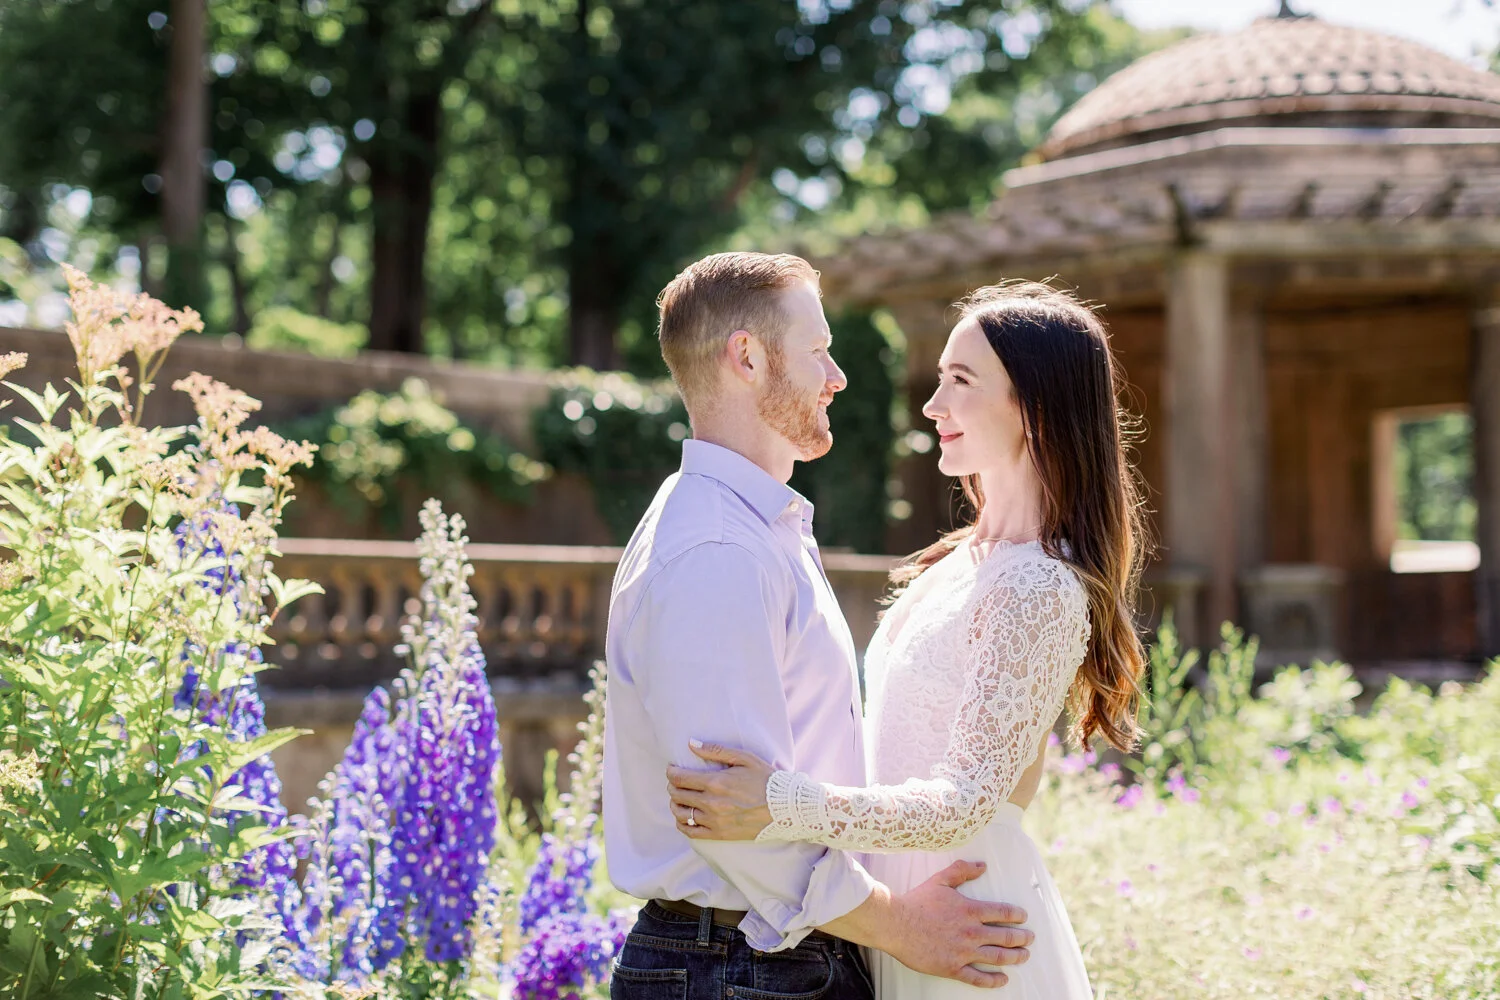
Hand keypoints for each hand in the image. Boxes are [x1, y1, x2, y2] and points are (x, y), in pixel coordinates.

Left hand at [666, 741, 774, 840]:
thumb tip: (692, 744)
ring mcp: (714, 821)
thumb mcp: (744, 758)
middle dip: (673, 786)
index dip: (671, 772)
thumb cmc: (766, 779)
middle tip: (677, 781)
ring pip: (680, 813)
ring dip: (675, 804)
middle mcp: (712, 803)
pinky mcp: (720, 834)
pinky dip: (682, 824)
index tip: (673, 769)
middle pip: (677, 794)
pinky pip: (691, 832)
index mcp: (716, 782)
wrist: (785, 807)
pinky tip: (685, 817)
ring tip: (680, 798)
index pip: (679, 778)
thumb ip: (716, 751)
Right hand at [886, 861, 1032, 987]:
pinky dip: (993, 980)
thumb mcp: (940, 880)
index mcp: (970, 910)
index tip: (1024, 918)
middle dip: (1022, 938)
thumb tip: (982, 865)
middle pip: (1005, 937)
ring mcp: (963, 952)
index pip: (1003, 913)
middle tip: (1030, 939)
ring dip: (1014, 957)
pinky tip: (1003, 979)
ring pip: (997, 957)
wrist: (896, 924)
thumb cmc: (917, 902)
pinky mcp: (953, 968)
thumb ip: (962, 871)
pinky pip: (978, 978)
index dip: (1017, 915)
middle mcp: (971, 932)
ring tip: (1024, 956)